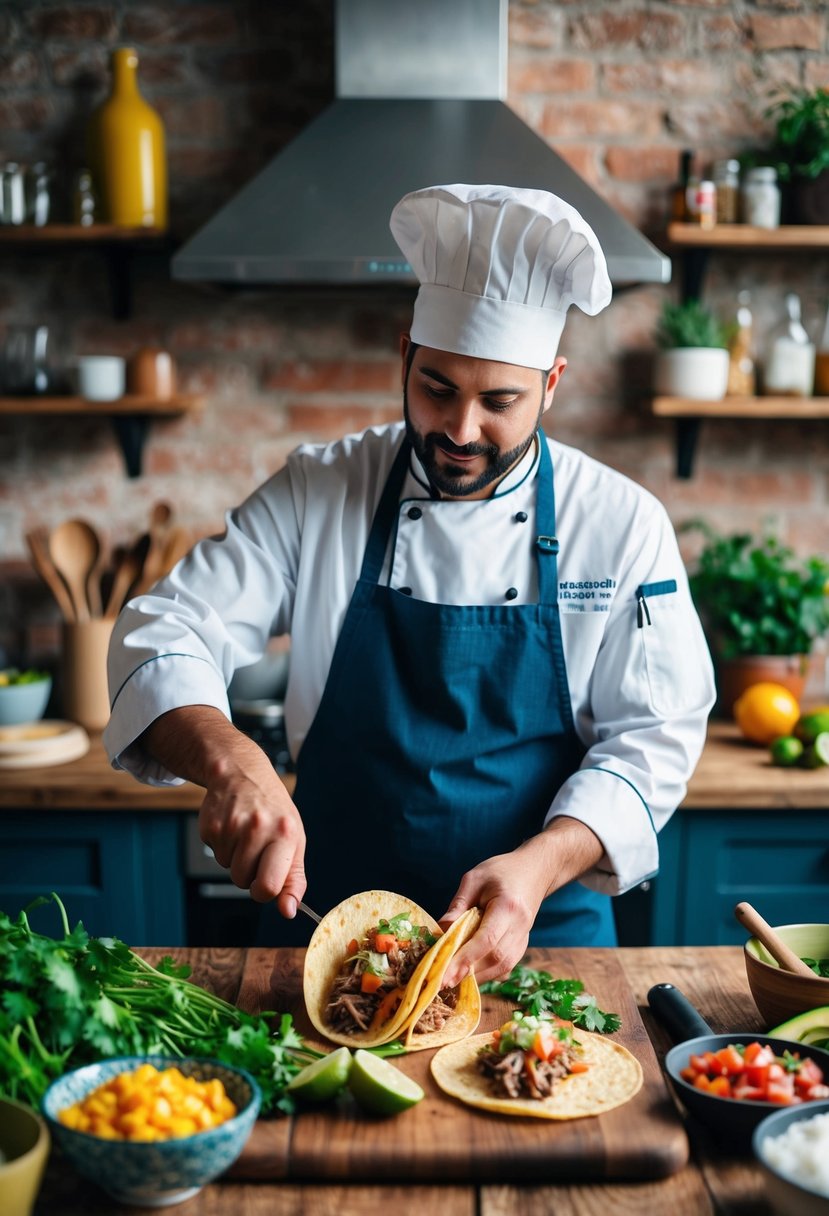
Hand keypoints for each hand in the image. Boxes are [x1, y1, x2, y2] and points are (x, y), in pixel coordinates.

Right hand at [144, 705, 306, 917]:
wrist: (243, 773)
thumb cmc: (274, 813)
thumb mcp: (294, 841)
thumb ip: (294, 879)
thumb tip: (289, 911)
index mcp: (285, 835)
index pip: (269, 886)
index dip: (265, 892)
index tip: (266, 885)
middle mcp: (258, 828)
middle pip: (243, 881)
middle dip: (248, 872)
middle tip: (257, 848)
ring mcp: (232, 826)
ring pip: (227, 869)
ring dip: (235, 858)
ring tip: (245, 834)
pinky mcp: (211, 825)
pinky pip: (214, 853)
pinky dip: (221, 845)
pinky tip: (231, 826)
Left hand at [438, 817, 604, 986]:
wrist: (534, 870)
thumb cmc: (502, 871)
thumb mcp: (474, 879)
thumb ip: (458, 905)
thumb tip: (441, 931)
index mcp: (508, 906)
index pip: (487, 939)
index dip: (465, 959)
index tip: (445, 973)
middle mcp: (519, 926)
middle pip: (495, 958)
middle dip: (468, 973)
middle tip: (442, 982)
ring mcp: (524, 937)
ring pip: (502, 966)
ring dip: (477, 977)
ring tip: (453, 981)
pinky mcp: (522, 944)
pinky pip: (506, 965)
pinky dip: (488, 973)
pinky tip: (471, 974)